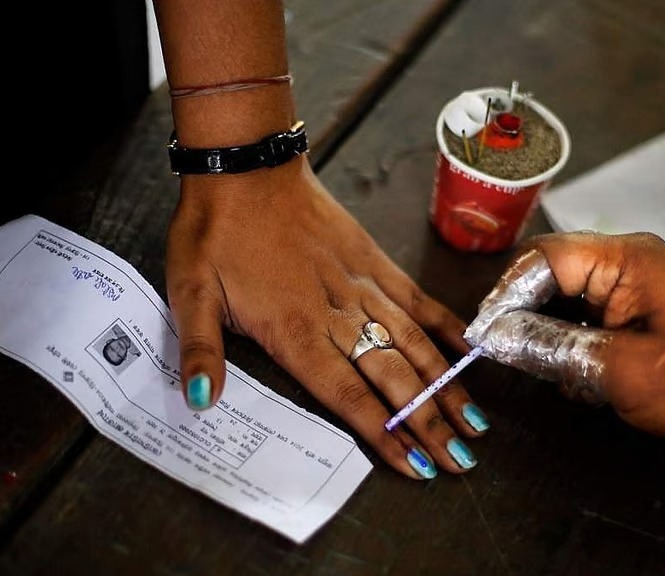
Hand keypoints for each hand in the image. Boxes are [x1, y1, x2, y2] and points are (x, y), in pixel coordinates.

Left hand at [165, 157, 488, 478]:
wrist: (246, 165)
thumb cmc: (214, 231)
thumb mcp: (189, 291)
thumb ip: (201, 350)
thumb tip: (202, 401)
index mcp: (294, 330)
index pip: (348, 395)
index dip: (384, 434)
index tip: (417, 465)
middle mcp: (337, 314)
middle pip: (393, 378)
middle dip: (428, 424)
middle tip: (462, 460)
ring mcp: (362, 286)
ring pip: (414, 345)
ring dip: (446, 386)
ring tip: (475, 422)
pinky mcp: (373, 261)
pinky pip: (416, 299)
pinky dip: (445, 326)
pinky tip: (468, 351)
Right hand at [465, 231, 664, 448]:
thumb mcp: (620, 372)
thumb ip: (551, 348)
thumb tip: (494, 337)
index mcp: (627, 259)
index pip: (543, 257)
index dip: (506, 294)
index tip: (484, 336)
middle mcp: (628, 261)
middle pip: (549, 273)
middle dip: (525, 314)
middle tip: (508, 355)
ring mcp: (635, 284)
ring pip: (564, 297)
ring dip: (549, 333)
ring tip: (554, 372)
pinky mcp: (639, 309)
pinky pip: (586, 316)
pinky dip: (572, 343)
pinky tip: (580, 375)